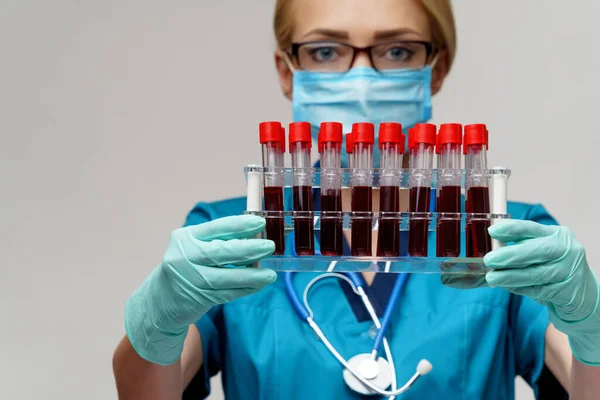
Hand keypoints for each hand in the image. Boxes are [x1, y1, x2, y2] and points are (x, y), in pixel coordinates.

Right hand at [125, 215, 276, 364]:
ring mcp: (190, 278)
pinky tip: (259, 285)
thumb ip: (219, 241)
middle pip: (222, 251)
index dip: (240, 225)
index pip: (216, 227)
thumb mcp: (194, 248)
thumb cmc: (186, 267)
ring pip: (227, 276)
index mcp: (186, 237)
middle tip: (269, 246)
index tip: (260, 223)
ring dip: (252, 275)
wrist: (159, 300)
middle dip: (249, 248)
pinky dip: (245, 289)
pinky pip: (227, 293)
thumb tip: (257, 235)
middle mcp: (185, 256)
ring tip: (270, 274)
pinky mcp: (197, 298)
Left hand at [484, 220, 599, 364]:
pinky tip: (506, 286)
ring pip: (535, 273)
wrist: (581, 293)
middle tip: (489, 260)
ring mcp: (569, 271)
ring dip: (510, 276)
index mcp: (558, 234)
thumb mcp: (541, 249)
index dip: (512, 229)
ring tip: (492, 277)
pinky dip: (519, 288)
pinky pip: (537, 290)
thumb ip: (521, 244)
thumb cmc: (553, 265)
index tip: (492, 231)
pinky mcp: (567, 291)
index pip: (533, 228)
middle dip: (509, 255)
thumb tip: (492, 242)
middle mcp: (567, 250)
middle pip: (536, 251)